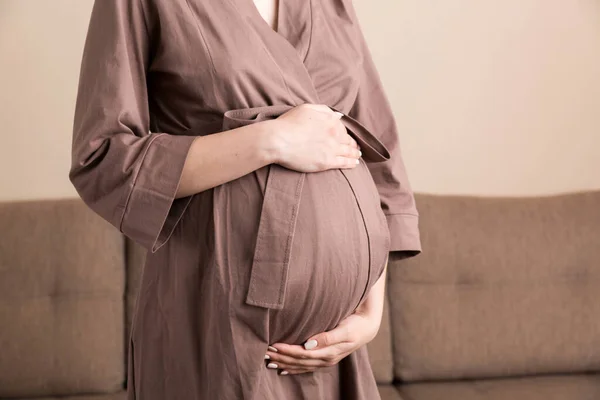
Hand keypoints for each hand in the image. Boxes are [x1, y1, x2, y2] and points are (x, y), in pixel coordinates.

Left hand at [264, 307, 381, 375]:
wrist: (368, 327)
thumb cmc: (355, 325)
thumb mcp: (344, 329)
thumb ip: (327, 337)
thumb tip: (308, 343)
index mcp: (329, 352)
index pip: (302, 354)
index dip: (287, 351)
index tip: (273, 345)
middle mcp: (326, 359)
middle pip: (299, 361)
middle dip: (281, 357)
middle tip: (265, 352)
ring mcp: (325, 360)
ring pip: (300, 365)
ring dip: (284, 363)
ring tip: (269, 360)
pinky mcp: (325, 358)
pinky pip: (306, 366)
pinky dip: (293, 368)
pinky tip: (283, 370)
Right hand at [269, 103, 361, 172]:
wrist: (278, 140)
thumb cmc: (288, 123)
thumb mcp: (306, 109)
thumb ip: (324, 110)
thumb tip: (339, 116)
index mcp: (330, 120)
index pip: (342, 128)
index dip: (345, 133)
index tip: (346, 137)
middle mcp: (334, 134)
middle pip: (348, 140)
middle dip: (353, 144)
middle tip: (356, 148)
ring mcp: (332, 149)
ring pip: (349, 152)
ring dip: (355, 154)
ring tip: (357, 156)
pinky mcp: (327, 162)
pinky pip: (344, 163)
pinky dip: (351, 163)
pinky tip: (355, 164)